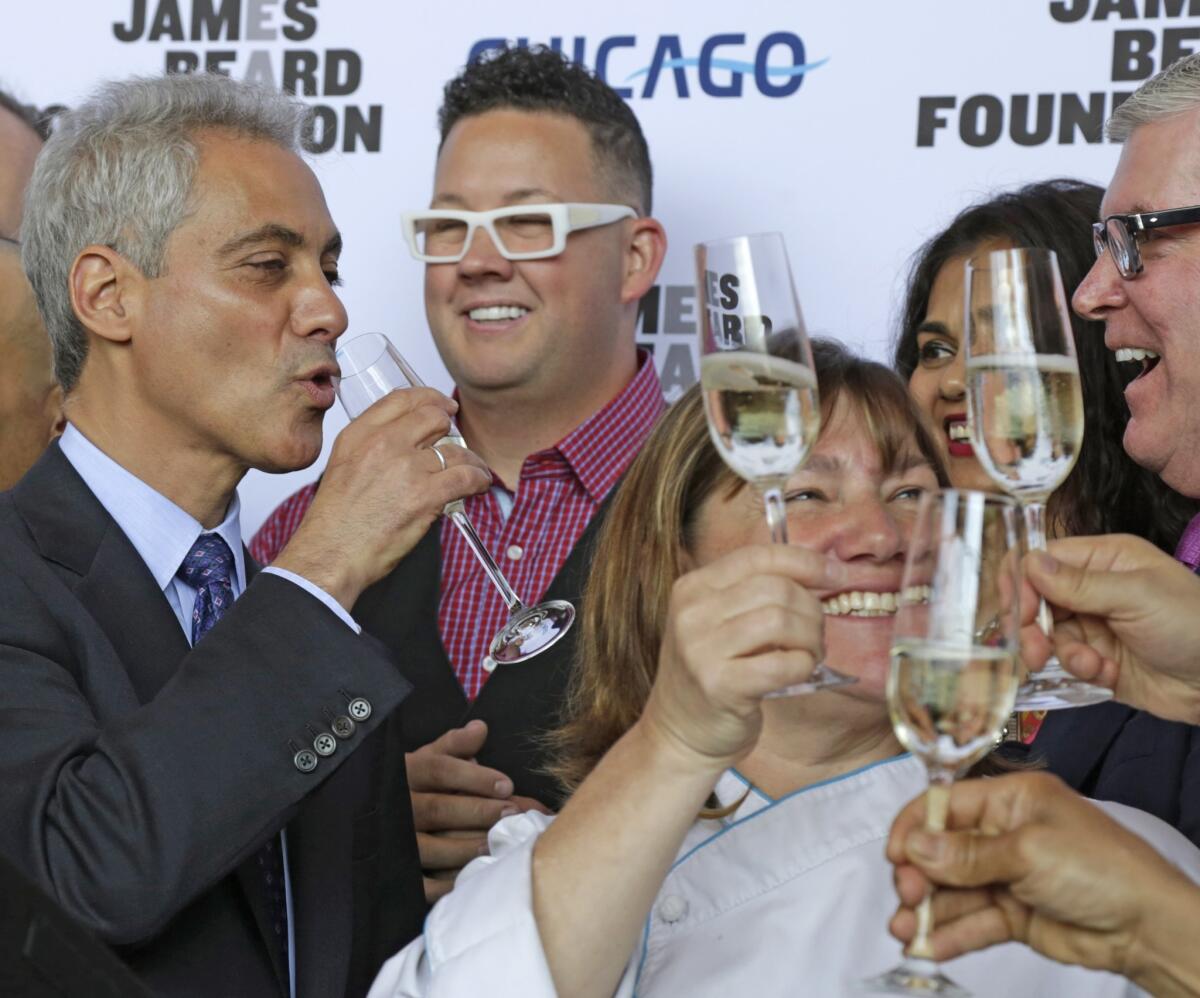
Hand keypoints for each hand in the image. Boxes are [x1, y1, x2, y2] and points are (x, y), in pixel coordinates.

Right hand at [273, 388, 490, 608]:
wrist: (331, 555)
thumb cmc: (336, 522)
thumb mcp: (345, 467)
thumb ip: (373, 447)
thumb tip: (409, 443)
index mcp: (360, 434)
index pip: (403, 398)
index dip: (431, 398)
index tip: (444, 406)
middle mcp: (383, 443)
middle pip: (434, 417)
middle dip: (451, 429)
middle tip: (458, 443)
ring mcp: (406, 467)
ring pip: (455, 450)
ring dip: (470, 459)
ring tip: (474, 470)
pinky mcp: (425, 495)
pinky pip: (466, 477)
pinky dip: (478, 479)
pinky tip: (479, 484)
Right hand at [407, 720, 550, 902]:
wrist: (359, 817)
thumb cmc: (407, 786)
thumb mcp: (424, 759)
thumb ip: (453, 745)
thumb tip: (480, 729)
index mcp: (403, 773)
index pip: (439, 770)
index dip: (474, 777)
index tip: (507, 784)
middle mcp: (394, 806)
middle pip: (438, 808)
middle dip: (478, 811)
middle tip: (512, 813)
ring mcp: (391, 841)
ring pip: (430, 846)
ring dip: (467, 847)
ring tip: (497, 844)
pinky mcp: (393, 872)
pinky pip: (420, 882)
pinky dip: (446, 883)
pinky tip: (473, 877)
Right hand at [638, 545, 844, 773]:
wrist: (678, 734)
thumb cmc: (712, 674)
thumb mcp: (718, 622)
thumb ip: (754, 593)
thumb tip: (821, 570)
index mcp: (692, 587)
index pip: (759, 556)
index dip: (806, 562)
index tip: (838, 574)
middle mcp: (691, 612)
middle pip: (776, 588)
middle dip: (811, 608)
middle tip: (815, 633)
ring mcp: (700, 649)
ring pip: (781, 621)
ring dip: (810, 638)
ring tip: (809, 654)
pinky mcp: (718, 685)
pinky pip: (782, 664)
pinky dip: (803, 665)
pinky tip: (799, 672)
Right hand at [886, 771, 1199, 992]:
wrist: (1148, 927)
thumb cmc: (1102, 868)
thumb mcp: (1028, 851)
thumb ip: (967, 854)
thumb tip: (914, 846)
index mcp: (1009, 800)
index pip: (946, 805)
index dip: (915, 827)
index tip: (894, 854)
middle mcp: (1004, 834)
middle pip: (943, 851)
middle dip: (919, 874)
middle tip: (907, 896)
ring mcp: (1008, 876)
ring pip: (954, 891)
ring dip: (928, 911)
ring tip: (905, 932)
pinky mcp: (1015, 914)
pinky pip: (973, 921)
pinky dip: (949, 934)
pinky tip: (928, 947)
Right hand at [1019, 534, 1199, 723]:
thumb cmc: (1191, 624)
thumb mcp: (1138, 596)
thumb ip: (1079, 583)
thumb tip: (1028, 562)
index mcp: (1102, 559)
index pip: (1041, 559)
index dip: (1021, 582)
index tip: (1021, 611)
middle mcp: (1091, 589)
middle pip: (1034, 600)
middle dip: (1032, 628)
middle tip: (1034, 652)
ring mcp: (1092, 626)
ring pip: (1046, 636)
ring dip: (1063, 654)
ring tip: (1090, 666)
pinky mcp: (1095, 660)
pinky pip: (1065, 663)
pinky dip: (1081, 671)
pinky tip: (1107, 675)